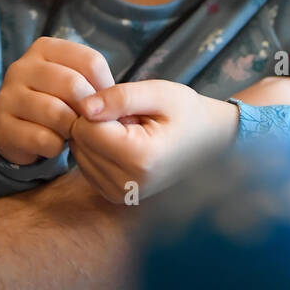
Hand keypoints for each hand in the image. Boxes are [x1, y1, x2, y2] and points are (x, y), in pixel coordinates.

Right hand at [0, 37, 115, 165]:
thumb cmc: (57, 102)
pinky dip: (56, 146)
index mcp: (45, 48)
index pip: (91, 61)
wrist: (20, 131)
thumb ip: (95, 85)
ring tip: (73, 133)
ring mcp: (8, 95)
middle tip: (91, 123)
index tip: (106, 105)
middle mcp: (22, 66)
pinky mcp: (2, 126)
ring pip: (56, 112)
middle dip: (89, 109)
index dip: (106, 88)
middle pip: (73, 84)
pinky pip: (42, 138)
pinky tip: (55, 144)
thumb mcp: (75, 84)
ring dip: (72, 129)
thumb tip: (116, 102)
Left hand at [67, 80, 237, 203]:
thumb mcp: (159, 92)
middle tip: (130, 117)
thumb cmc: (186, 113)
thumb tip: (83, 105)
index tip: (124, 103)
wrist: (210, 143)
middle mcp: (127, 185)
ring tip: (130, 130)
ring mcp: (120, 195)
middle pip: (79, 141)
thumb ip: (120, 96)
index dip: (98, 106)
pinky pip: (86, 165)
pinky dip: (99, 149)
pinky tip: (125, 143)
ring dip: (97, 135)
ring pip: (79, 153)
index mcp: (140, 159)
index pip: (84, 127)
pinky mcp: (115, 197)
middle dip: (96, 121)